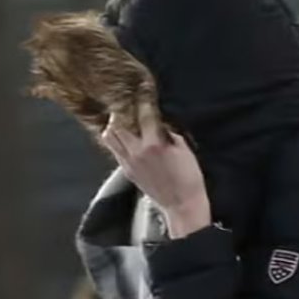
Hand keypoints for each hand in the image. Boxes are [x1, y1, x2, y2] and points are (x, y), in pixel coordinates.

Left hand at [102, 104, 210, 238]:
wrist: (182, 206)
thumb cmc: (189, 179)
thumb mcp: (186, 151)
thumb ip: (170, 134)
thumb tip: (161, 122)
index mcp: (154, 144)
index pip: (143, 115)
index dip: (143, 101)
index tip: (142, 92)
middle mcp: (137, 151)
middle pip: (116, 123)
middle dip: (121, 112)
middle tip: (128, 108)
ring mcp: (129, 162)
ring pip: (109, 137)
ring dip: (114, 126)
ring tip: (123, 123)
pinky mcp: (127, 171)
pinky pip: (114, 150)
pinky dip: (117, 141)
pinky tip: (126, 139)